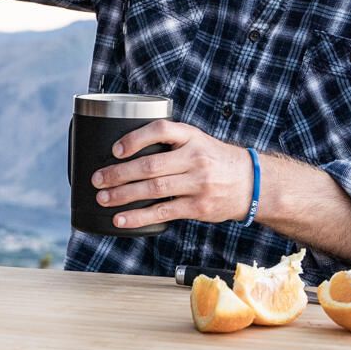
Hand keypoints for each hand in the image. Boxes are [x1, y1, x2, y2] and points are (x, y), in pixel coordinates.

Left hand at [90, 119, 253, 229]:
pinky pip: (162, 212)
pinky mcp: (197, 207)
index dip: (135, 138)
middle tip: (97, 179)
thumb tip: (128, 149)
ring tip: (103, 198)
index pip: (161, 130)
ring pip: (153, 189)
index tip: (116, 149)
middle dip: (118, 173)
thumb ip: (171, 142)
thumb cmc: (216, 160)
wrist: (252, 183)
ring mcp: (197, 184)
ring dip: (123, 195)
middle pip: (150, 165)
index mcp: (192, 137)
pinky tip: (121, 219)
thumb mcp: (198, 141)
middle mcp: (195, 158)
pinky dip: (138, 217)